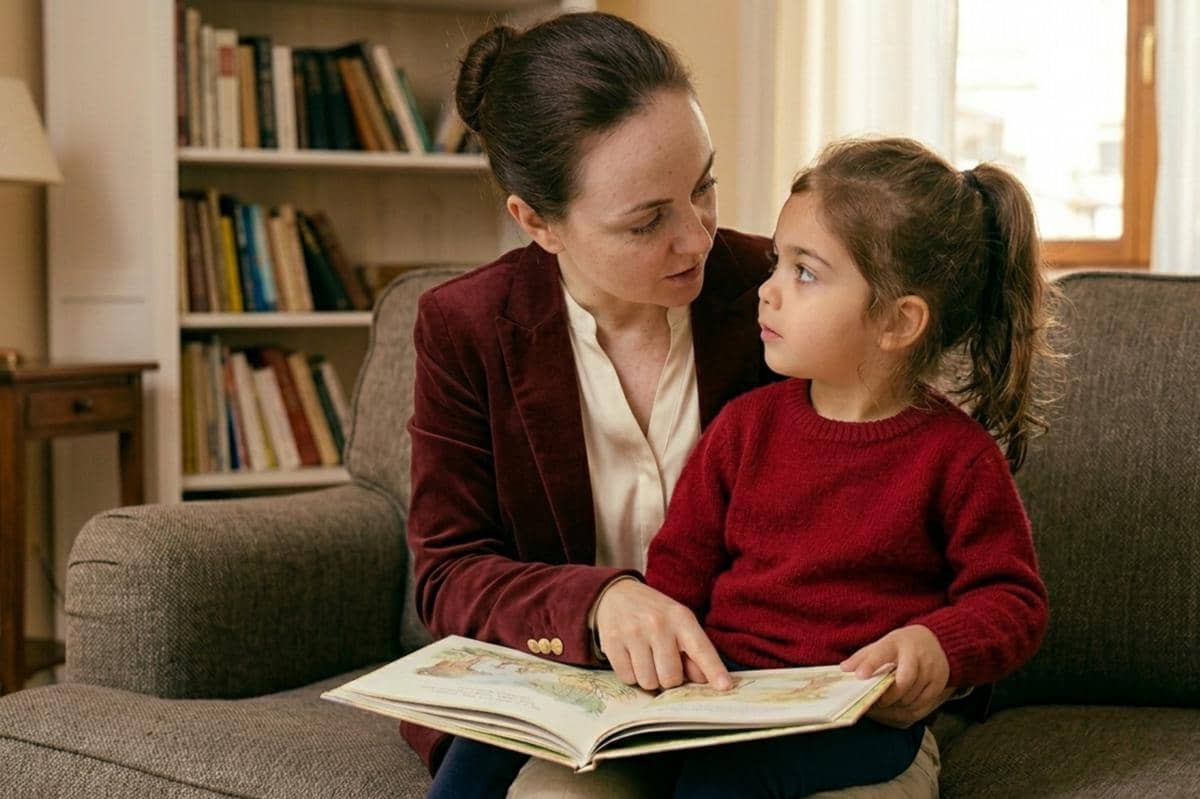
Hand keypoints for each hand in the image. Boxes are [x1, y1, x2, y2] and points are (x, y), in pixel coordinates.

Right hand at [594, 579, 731, 691]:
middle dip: (669, 678)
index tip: (725, 686)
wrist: (615, 594)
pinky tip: (631, 657)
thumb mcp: (678, 623)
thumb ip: (693, 652)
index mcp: (680, 618)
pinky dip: (631, 674)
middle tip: (663, 663)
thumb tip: (704, 680)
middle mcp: (657, 624)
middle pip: (671, 677)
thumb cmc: (654, 613)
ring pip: (648, 682)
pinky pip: (627, 678)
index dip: (714, 670)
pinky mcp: (612, 642)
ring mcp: (633, 633)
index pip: (701, 649)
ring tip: (646, 658)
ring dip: (649, 678)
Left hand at [840, 625, 950, 727]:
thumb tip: (843, 669)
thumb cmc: (902, 645)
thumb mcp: (882, 643)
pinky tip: (897, 711)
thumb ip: (863, 657)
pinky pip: (922, 706)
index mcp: (898, 642)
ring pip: (913, 697)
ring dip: (896, 707)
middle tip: (875, 702)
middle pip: (904, 681)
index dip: (871, 665)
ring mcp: (931, 671)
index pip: (883, 653)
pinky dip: (907, 712)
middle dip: (888, 696)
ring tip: (883, 707)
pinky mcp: (938, 685)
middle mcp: (917, 656)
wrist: (937, 642)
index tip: (860, 676)